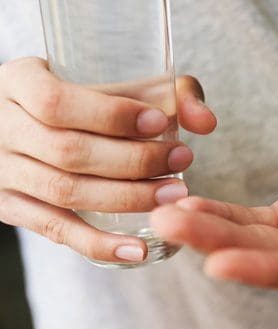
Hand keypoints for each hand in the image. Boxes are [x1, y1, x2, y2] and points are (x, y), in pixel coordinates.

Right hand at [0, 57, 215, 261]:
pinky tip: (138, 249)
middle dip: (134, 160)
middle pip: (69, 152)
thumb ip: (164, 92)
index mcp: (20, 82)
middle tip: (182, 160)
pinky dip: (98, 243)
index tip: (160, 123)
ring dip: (126, 198)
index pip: (57, 102)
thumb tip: (206, 122)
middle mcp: (2, 127)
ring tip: (173, 194)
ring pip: (65, 192)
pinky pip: (56, 230)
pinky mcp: (12, 207)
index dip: (111, 115)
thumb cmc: (79, 96)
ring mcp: (3, 172)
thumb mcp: (109, 78)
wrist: (24, 121)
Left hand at [151, 148, 277, 328]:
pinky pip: (250, 218)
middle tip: (169, 228)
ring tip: (166, 215)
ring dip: (208, 228)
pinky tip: (186, 205)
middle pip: (267, 260)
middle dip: (217, 244)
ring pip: (251, 238)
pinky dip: (220, 213)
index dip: (267, 272)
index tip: (219, 262)